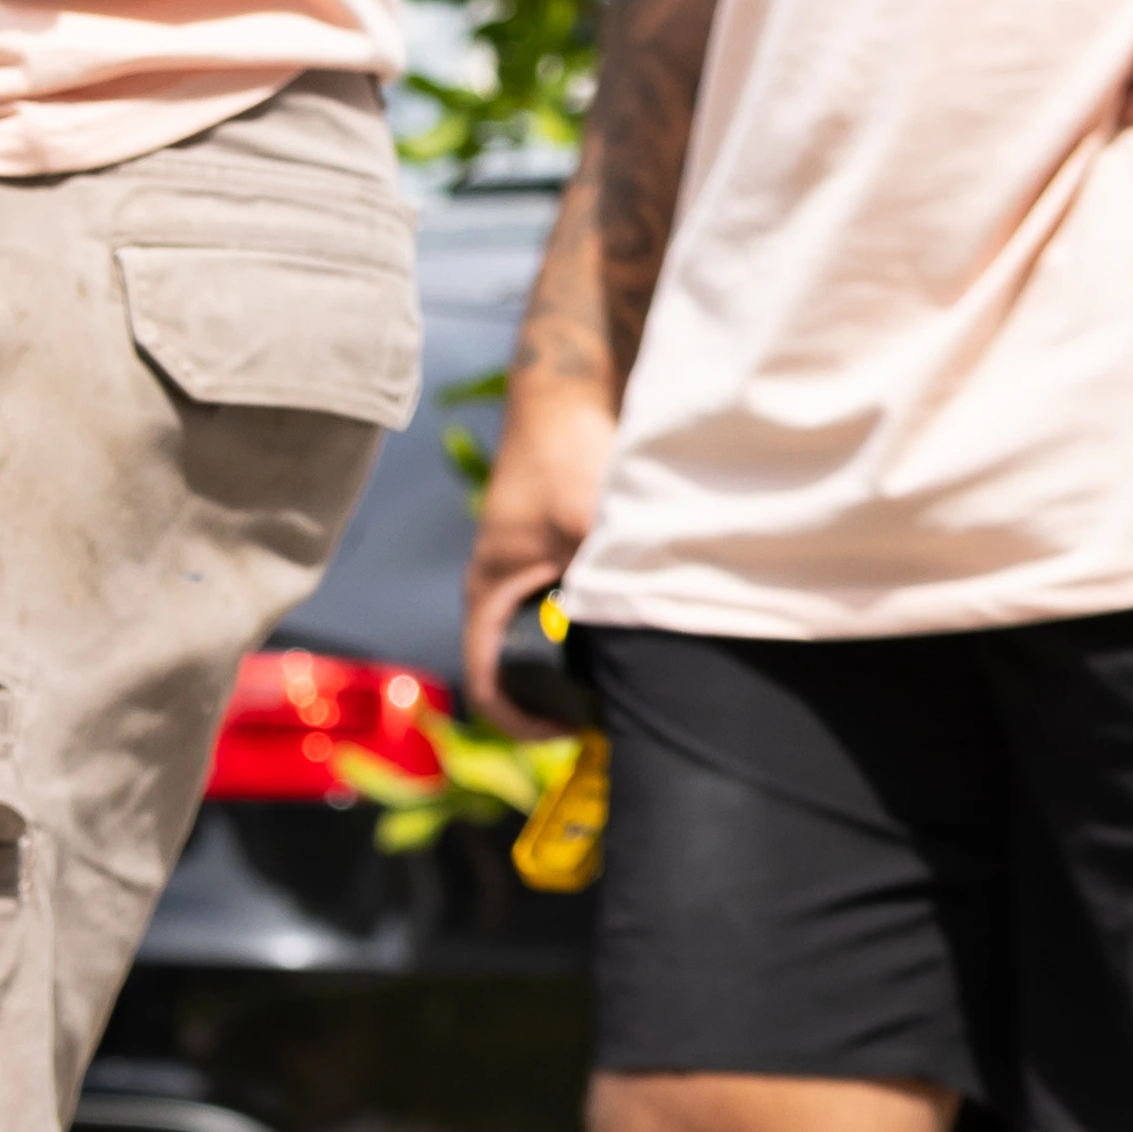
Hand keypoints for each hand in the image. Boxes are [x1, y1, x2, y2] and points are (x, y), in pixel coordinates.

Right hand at [462, 374, 608, 726]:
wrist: (568, 397)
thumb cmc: (566, 452)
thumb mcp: (591, 519)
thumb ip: (611, 571)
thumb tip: (648, 624)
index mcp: (488, 591)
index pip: (484, 680)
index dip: (520, 721)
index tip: (570, 734)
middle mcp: (498, 591)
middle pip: (514, 672)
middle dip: (556, 703)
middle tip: (614, 722)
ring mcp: (524, 578)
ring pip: (541, 647)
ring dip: (577, 675)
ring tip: (631, 693)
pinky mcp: (552, 563)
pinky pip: (563, 621)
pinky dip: (592, 642)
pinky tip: (640, 646)